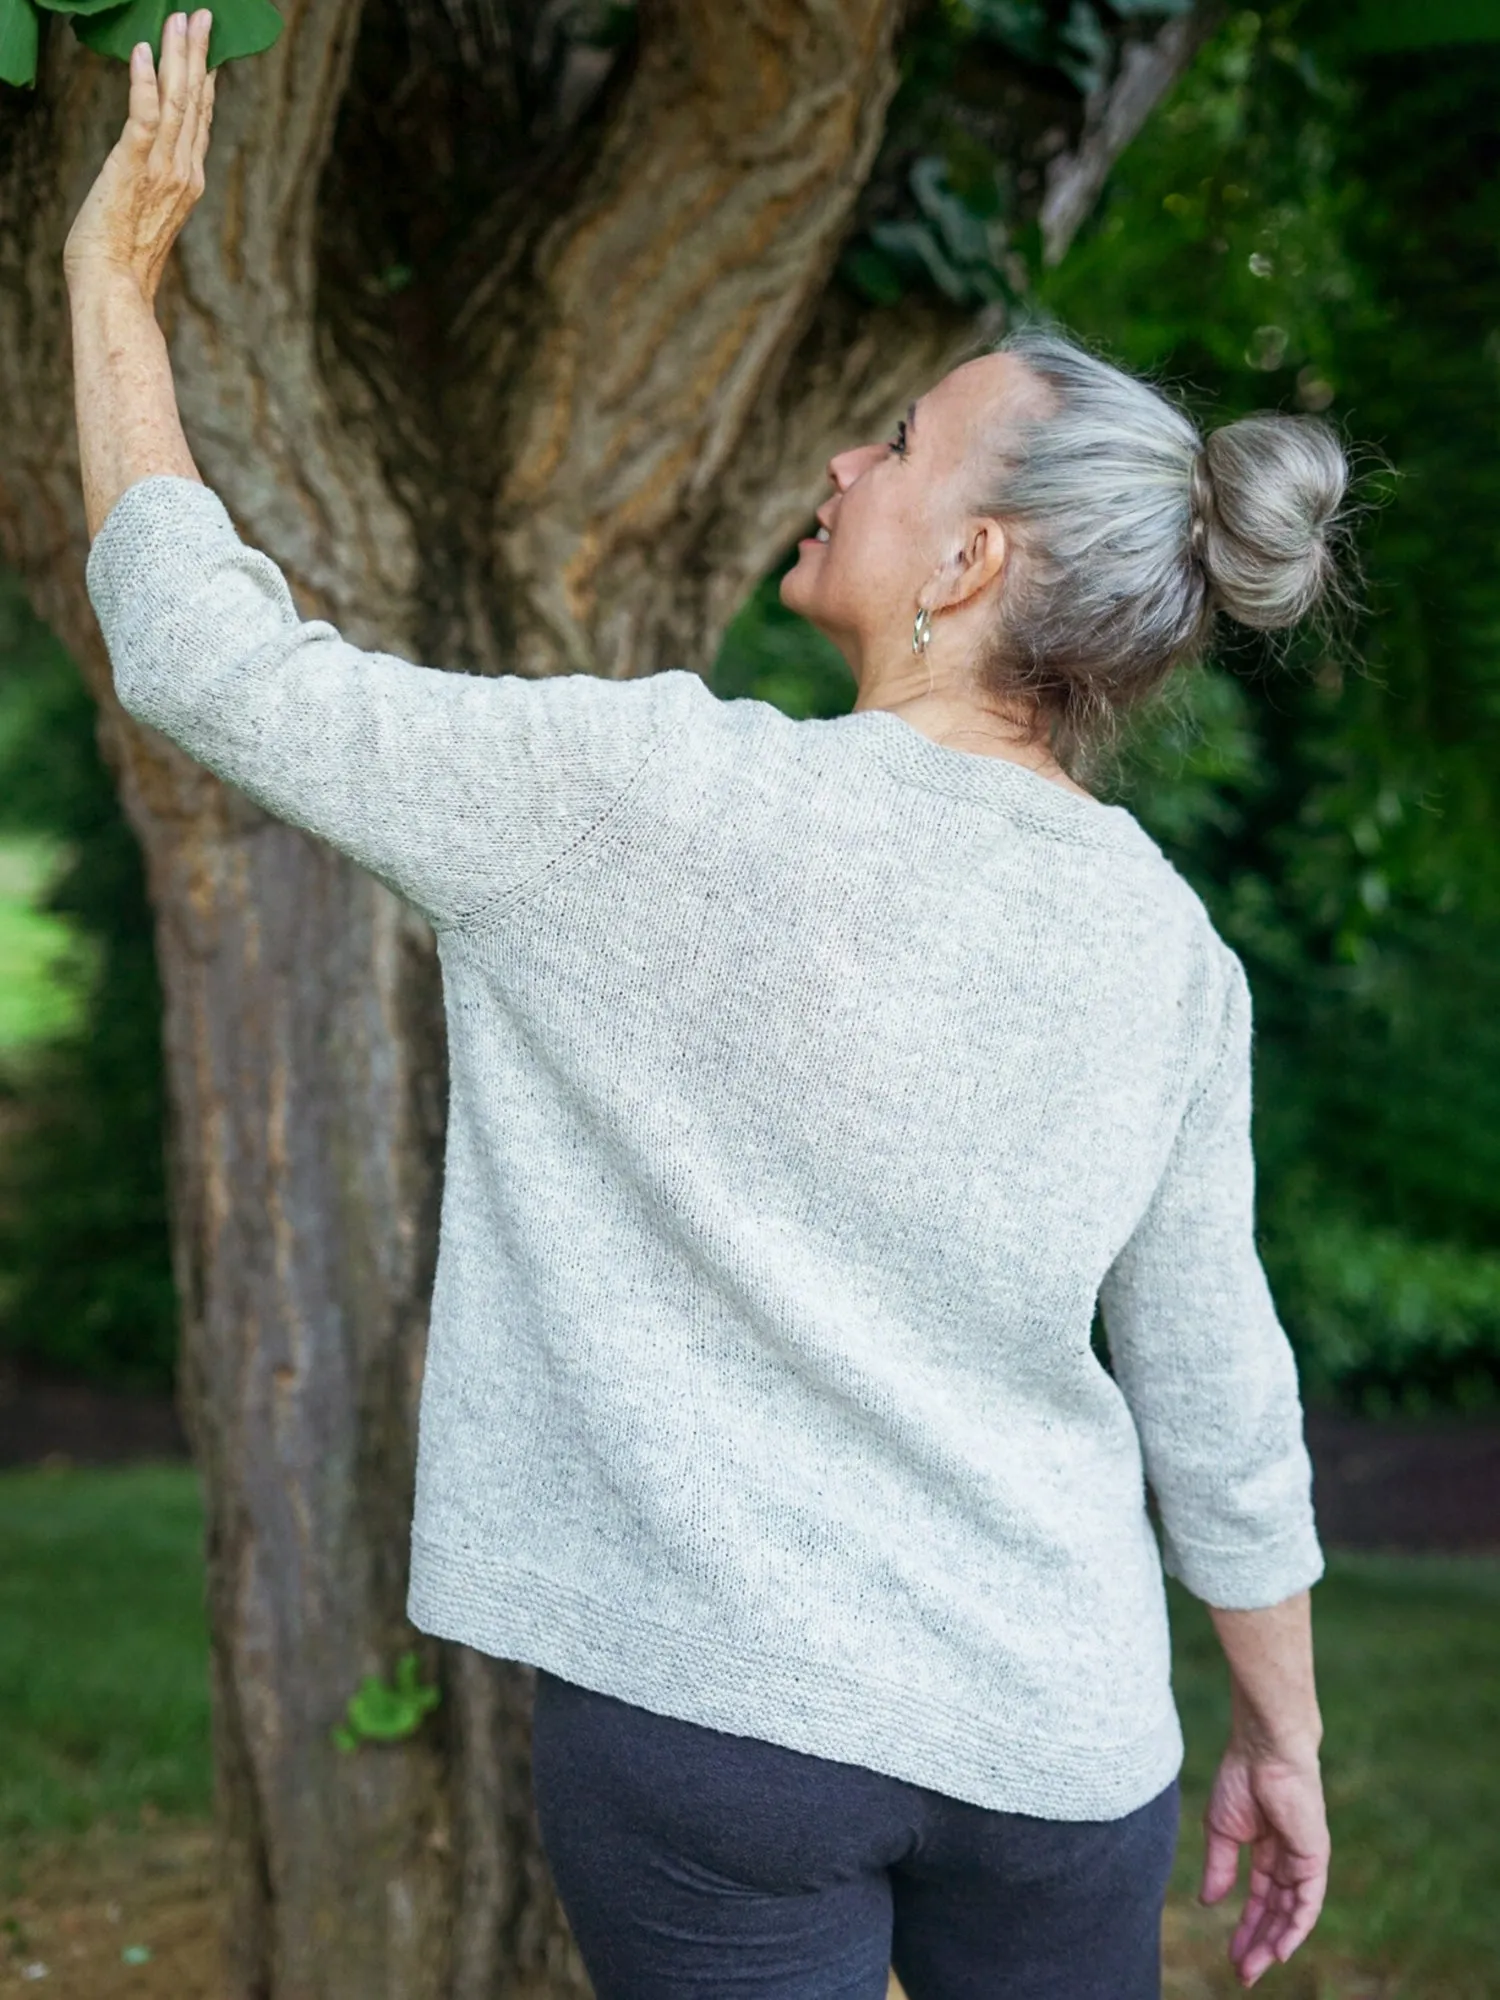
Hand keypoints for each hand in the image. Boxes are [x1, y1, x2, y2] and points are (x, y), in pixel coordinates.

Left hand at [63, 11, 215, 303]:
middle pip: (195, 102)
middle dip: (198, 55)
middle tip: (201, 16)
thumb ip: (153, 186)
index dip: (204, 81)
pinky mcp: (133, 168)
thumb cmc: (121, 260)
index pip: (199, 120)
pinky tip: (145, 53)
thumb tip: (148, 166)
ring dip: (178, 57)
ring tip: (179, 21)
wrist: (114, 287)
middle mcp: (182, 171)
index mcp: (188, 182)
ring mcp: (162, 170)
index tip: (206, 50)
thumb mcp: (145, 214)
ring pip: (176, 102)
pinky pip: (144, 117)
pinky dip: (145, 83)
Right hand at [1199, 1739, 1328, 1986]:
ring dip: (1273, 1943)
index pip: (1259, 1900)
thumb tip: (1208, 1904)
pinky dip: (1295, 1927)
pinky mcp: (1315, 1857)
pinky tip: (1281, 1949)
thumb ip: (1219, 1867)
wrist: (1263, 1750)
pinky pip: (1307, 1902)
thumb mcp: (1221, 1830)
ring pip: (1291, 1913)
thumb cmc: (1240, 1778)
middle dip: (1258, 1943)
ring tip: (1253, 1968)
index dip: (1246, 1929)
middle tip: (1242, 1973)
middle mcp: (1289, 1860)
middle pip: (1275, 1913)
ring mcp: (1303, 1860)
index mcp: (1267, 1851)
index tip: (1232, 1957)